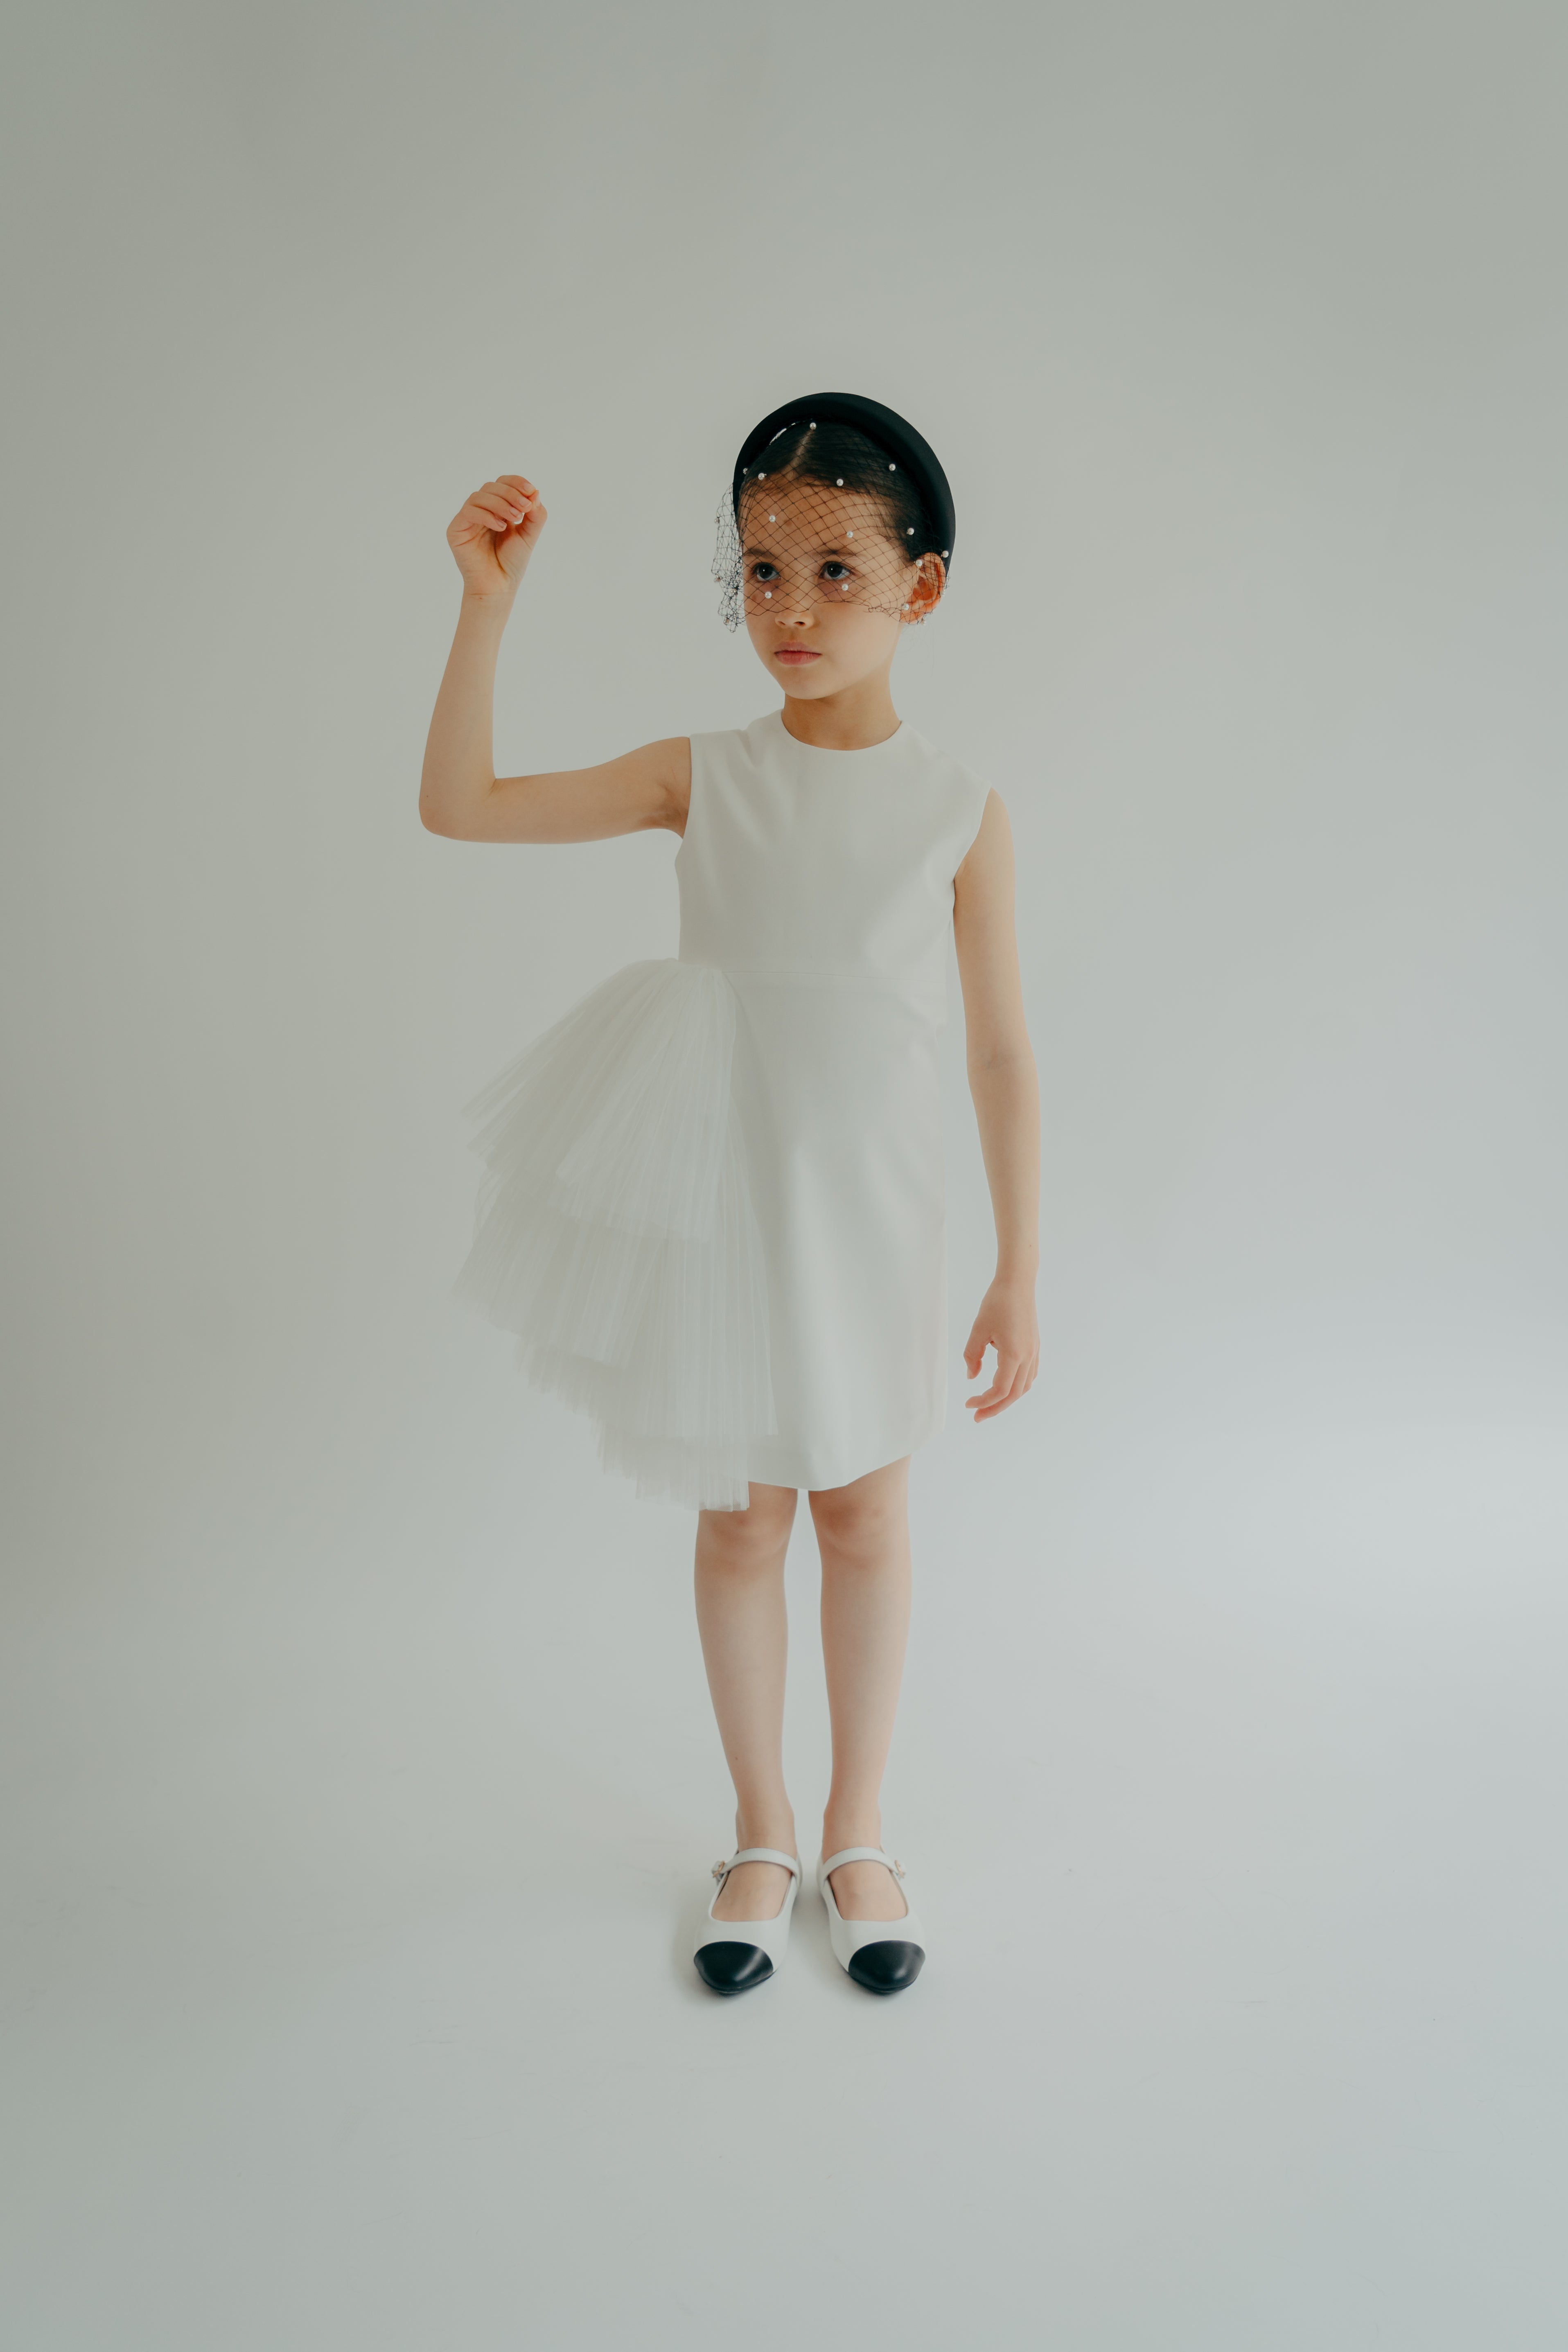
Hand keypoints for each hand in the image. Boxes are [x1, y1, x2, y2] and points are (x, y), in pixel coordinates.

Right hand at [446, 473, 547, 599]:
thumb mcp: (529, 535)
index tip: (531, 491)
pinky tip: (500, 527)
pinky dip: (486, 516)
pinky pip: (468, 512)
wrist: (499, 587)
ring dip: (499, 504)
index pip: (502, 484)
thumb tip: (535, 492)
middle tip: (523, 509)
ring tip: (514, 519)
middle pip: (491, 487)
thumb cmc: (512, 562)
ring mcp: (467, 520)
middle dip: (510, 494)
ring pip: (479, 496)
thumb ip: (535, 514)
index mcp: (496, 508)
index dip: (516, 482)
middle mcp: (480, 511)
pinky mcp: (456, 530)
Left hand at [962, 1274, 1038, 1420]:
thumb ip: (972, 1357)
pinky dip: (1017, 1386)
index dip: (983, 1401)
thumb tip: (972, 1377)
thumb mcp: (978, 1330)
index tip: (968, 1404)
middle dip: (995, 1408)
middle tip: (977, 1416)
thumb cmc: (997, 1303)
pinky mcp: (1034, 1347)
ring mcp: (1034, 1352)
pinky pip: (1029, 1375)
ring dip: (1007, 1399)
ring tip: (990, 1404)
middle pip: (1014, 1394)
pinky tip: (1005, 1386)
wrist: (1017, 1283)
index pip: (1000, 1390)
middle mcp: (1028, 1357)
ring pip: (1024, 1387)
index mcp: (1014, 1355)